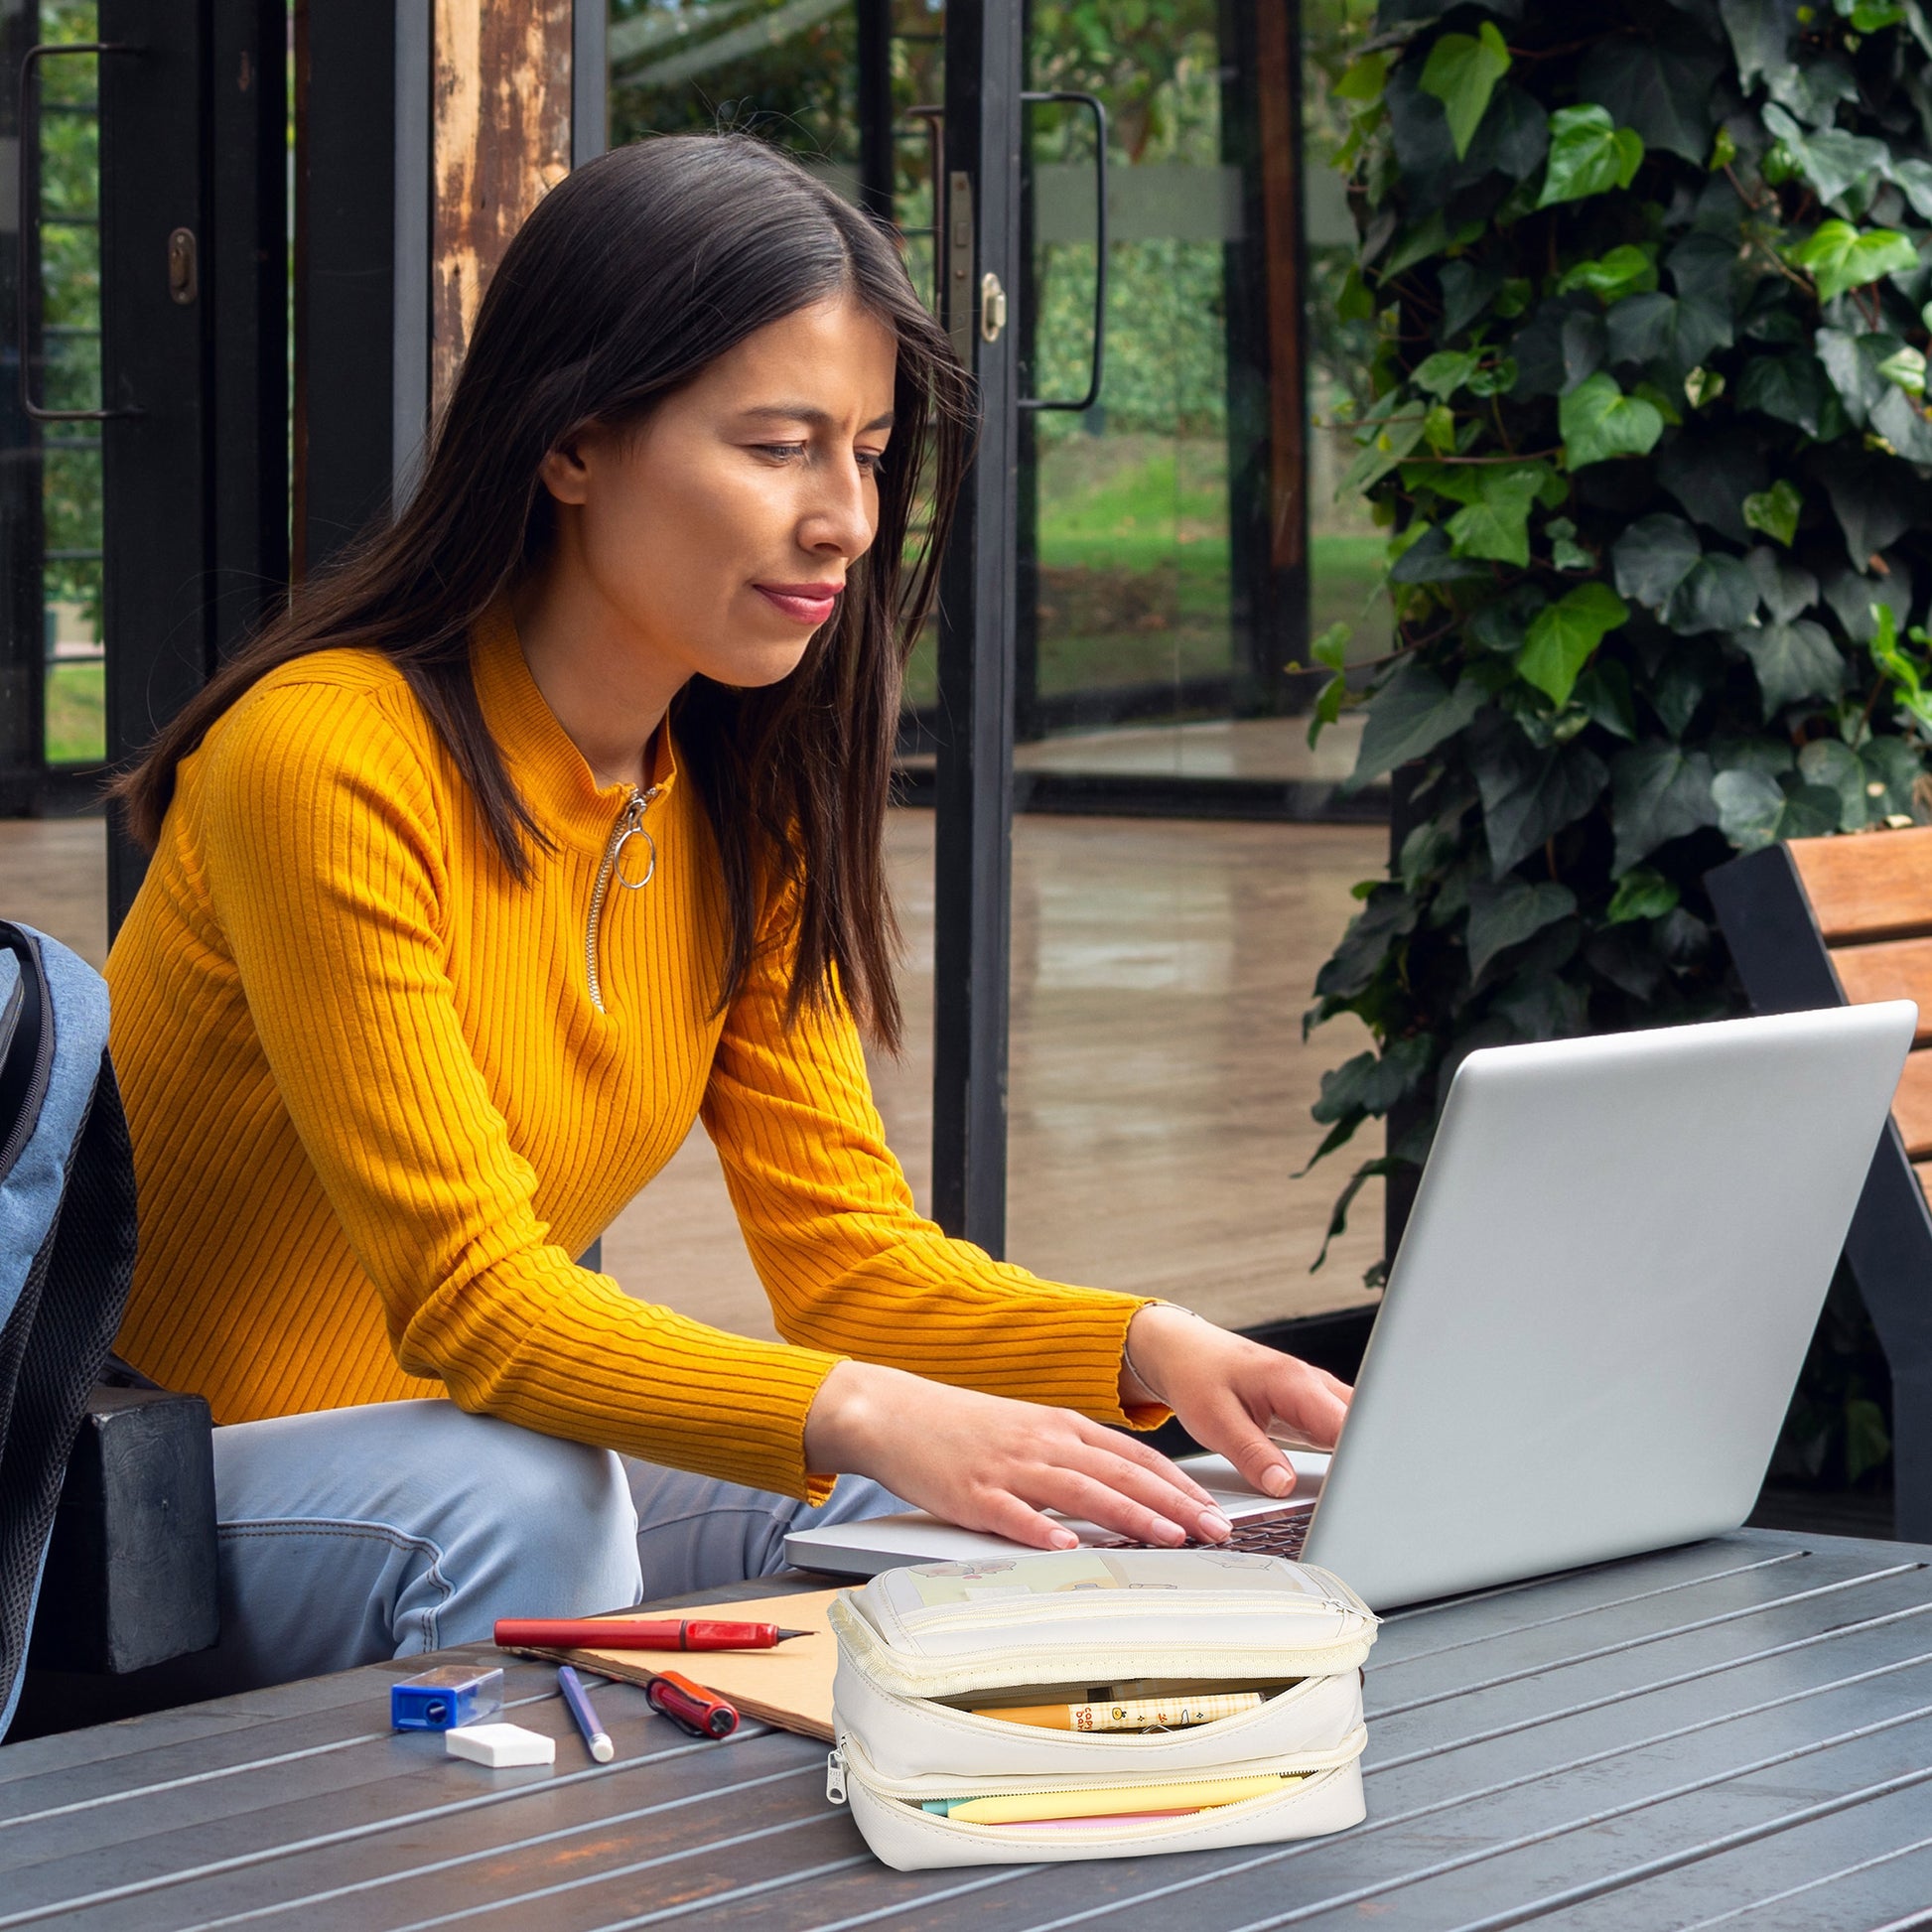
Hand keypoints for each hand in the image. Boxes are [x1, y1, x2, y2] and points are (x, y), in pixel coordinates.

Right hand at [803, 1359, 1236, 1550]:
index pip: (1133, 1456)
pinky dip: (1043, 1532)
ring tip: (1168, 1538)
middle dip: (1173, 1504)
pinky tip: (1067, 1547)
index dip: (1178, 1483)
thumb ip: (1074, 1456)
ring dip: (1129, 1516)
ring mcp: (1008, 1468)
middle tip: (1214, 1529)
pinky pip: (1013, 1515)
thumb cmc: (963, 1428)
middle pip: (1120, 1474)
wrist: (895, 1412)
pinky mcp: (972, 1494)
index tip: (1212, 1507)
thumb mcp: (1029, 1429)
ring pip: (1080, 1492)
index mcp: (1060, 1426)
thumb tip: (1125, 1487)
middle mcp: (1042, 1442)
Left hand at [1120, 1303, 1351, 1500]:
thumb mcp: (1215, 1421)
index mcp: (1295, 1383)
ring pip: (1356, 1427)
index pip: (1348, 1426)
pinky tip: (1339, 1478)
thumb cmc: (1196, 1376)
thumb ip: (1252, 1454)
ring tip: (1354, 1493)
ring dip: (1358, 1458)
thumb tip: (1283, 1487)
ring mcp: (1316, 1394)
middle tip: (1363, 1501)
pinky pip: (1340, 1430)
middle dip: (1369, 1461)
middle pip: (1363, 1426)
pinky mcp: (1311, 1406)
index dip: (1360, 1461)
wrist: (1184, 1351)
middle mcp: (1314, 1384)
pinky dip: (1344, 1453)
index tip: (1359, 1492)